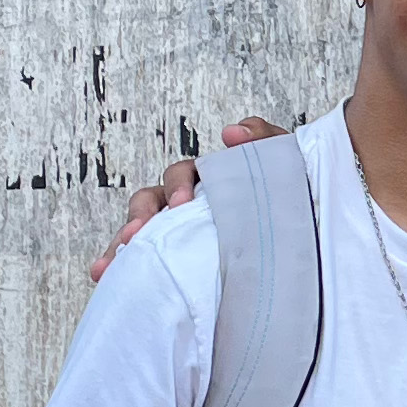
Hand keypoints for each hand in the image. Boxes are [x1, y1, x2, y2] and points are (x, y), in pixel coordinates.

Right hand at [86, 117, 288, 281]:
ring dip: (121, 244)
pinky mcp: (176, 264)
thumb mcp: (286, 169)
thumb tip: (232, 131)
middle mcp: (185, 207)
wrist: (303, 254)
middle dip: (139, 218)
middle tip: (137, 235)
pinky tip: (103, 275)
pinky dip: (119, 266)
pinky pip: (143, 262)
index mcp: (208, 183)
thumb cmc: (289, 204)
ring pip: (140, 233)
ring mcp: (178, 235)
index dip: (176, 186)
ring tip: (110, 264)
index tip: (180, 204)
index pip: (181, 175)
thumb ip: (265, 142)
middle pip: (150, 203)